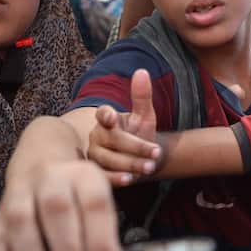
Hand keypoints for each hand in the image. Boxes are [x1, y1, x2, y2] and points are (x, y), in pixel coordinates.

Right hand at [0, 157, 121, 250]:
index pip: (95, 207)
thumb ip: (106, 238)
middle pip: (56, 212)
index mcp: (84, 175)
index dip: (102, 246)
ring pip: (21, 223)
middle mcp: (50, 178)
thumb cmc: (80, 197)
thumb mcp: (102, 204)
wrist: (43, 159)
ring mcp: (20, 193)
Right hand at [87, 68, 160, 184]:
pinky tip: (130, 179)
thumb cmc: (140, 134)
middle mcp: (96, 136)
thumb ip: (142, 96)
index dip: (106, 116)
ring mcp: (95, 155)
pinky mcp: (97, 173)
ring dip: (130, 164)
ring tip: (150, 167)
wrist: (141, 158)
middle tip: (156, 153)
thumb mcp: (145, 115)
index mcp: (106, 118)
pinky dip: (116, 178)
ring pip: (108, 160)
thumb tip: (142, 71)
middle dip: (135, 147)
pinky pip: (104, 176)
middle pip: (113, 140)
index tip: (113, 118)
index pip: (102, 114)